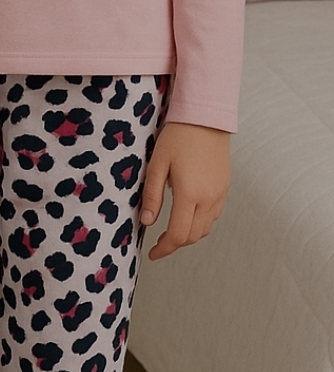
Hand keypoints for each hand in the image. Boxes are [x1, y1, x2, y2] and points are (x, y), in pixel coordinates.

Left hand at [140, 121, 230, 259]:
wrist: (205, 118)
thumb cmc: (178, 137)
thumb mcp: (157, 164)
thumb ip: (152, 195)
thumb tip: (147, 221)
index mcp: (190, 193)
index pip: (178, 234)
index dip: (164, 249)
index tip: (153, 253)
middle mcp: (208, 198)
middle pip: (193, 236)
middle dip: (175, 244)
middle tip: (159, 243)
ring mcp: (220, 194)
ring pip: (205, 228)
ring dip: (188, 234)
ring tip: (171, 230)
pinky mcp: (225, 188)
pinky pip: (213, 215)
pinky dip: (200, 223)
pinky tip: (187, 215)